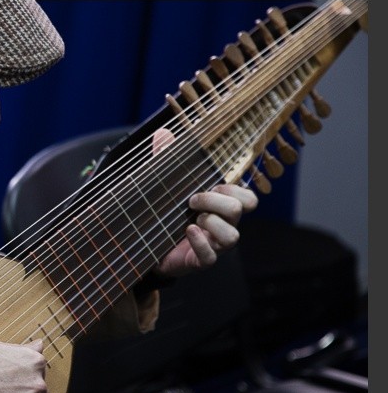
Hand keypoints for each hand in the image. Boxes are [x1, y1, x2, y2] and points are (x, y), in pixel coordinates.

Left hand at [152, 128, 258, 276]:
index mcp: (220, 206)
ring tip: (191, 220)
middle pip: (240, 209)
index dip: (234, 188)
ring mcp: (214, 245)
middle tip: (192, 200)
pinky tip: (187, 231)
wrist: (144, 245)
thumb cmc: (164, 212)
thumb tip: (163, 132)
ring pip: (233, 236)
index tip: (210, 183)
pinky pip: (210, 257)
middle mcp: (224, 225)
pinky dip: (200, 242)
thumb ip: (166, 159)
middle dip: (216, 200)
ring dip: (211, 223)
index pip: (248, 197)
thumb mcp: (166, 184)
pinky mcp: (199, 260)